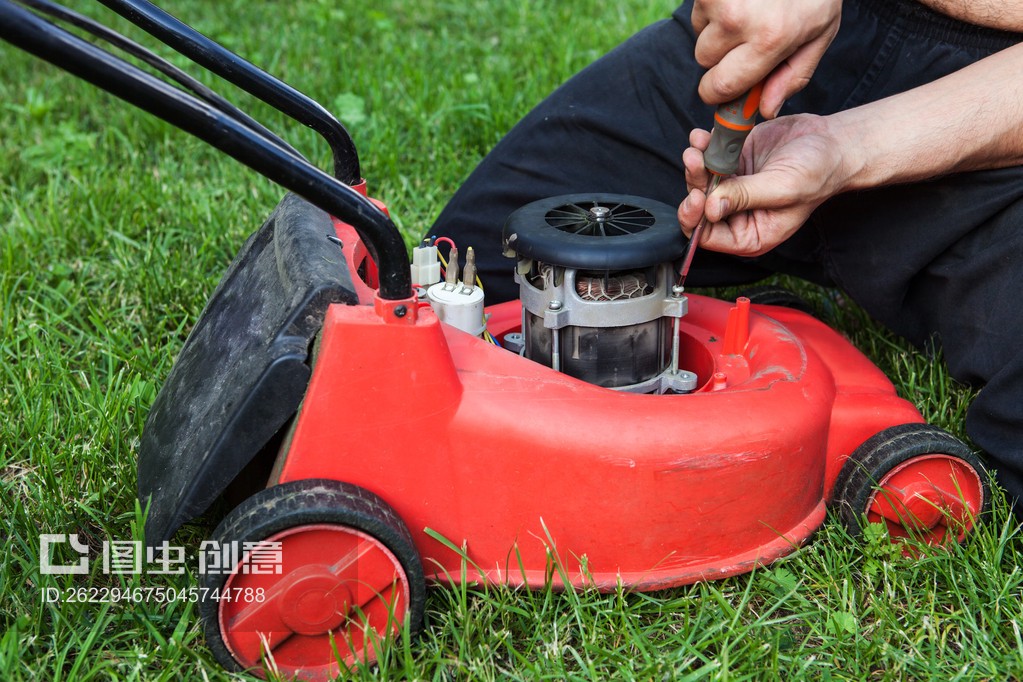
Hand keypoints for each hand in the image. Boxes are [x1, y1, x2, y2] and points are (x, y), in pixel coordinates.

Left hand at [677, 114, 848, 256]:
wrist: (831, 141)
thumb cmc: (818, 172)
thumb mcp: (783, 188)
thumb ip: (746, 198)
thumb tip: (711, 208)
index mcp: (750, 233)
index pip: (708, 237)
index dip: (696, 219)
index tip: (698, 196)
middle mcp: (738, 215)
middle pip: (699, 208)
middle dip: (694, 184)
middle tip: (695, 161)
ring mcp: (733, 188)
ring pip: (700, 181)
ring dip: (695, 163)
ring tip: (699, 145)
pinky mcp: (732, 163)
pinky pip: (708, 158)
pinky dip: (702, 146)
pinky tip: (703, 136)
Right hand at [691, 0, 841, 116]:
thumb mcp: (819, 33)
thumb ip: (793, 76)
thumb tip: (763, 110)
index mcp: (769, 39)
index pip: (720, 86)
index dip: (718, 92)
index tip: (724, 90)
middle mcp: (739, 19)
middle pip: (704, 62)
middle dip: (719, 59)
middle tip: (746, 41)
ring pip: (699, 35)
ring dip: (716, 31)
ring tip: (748, 12)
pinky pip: (699, 11)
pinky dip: (714, 9)